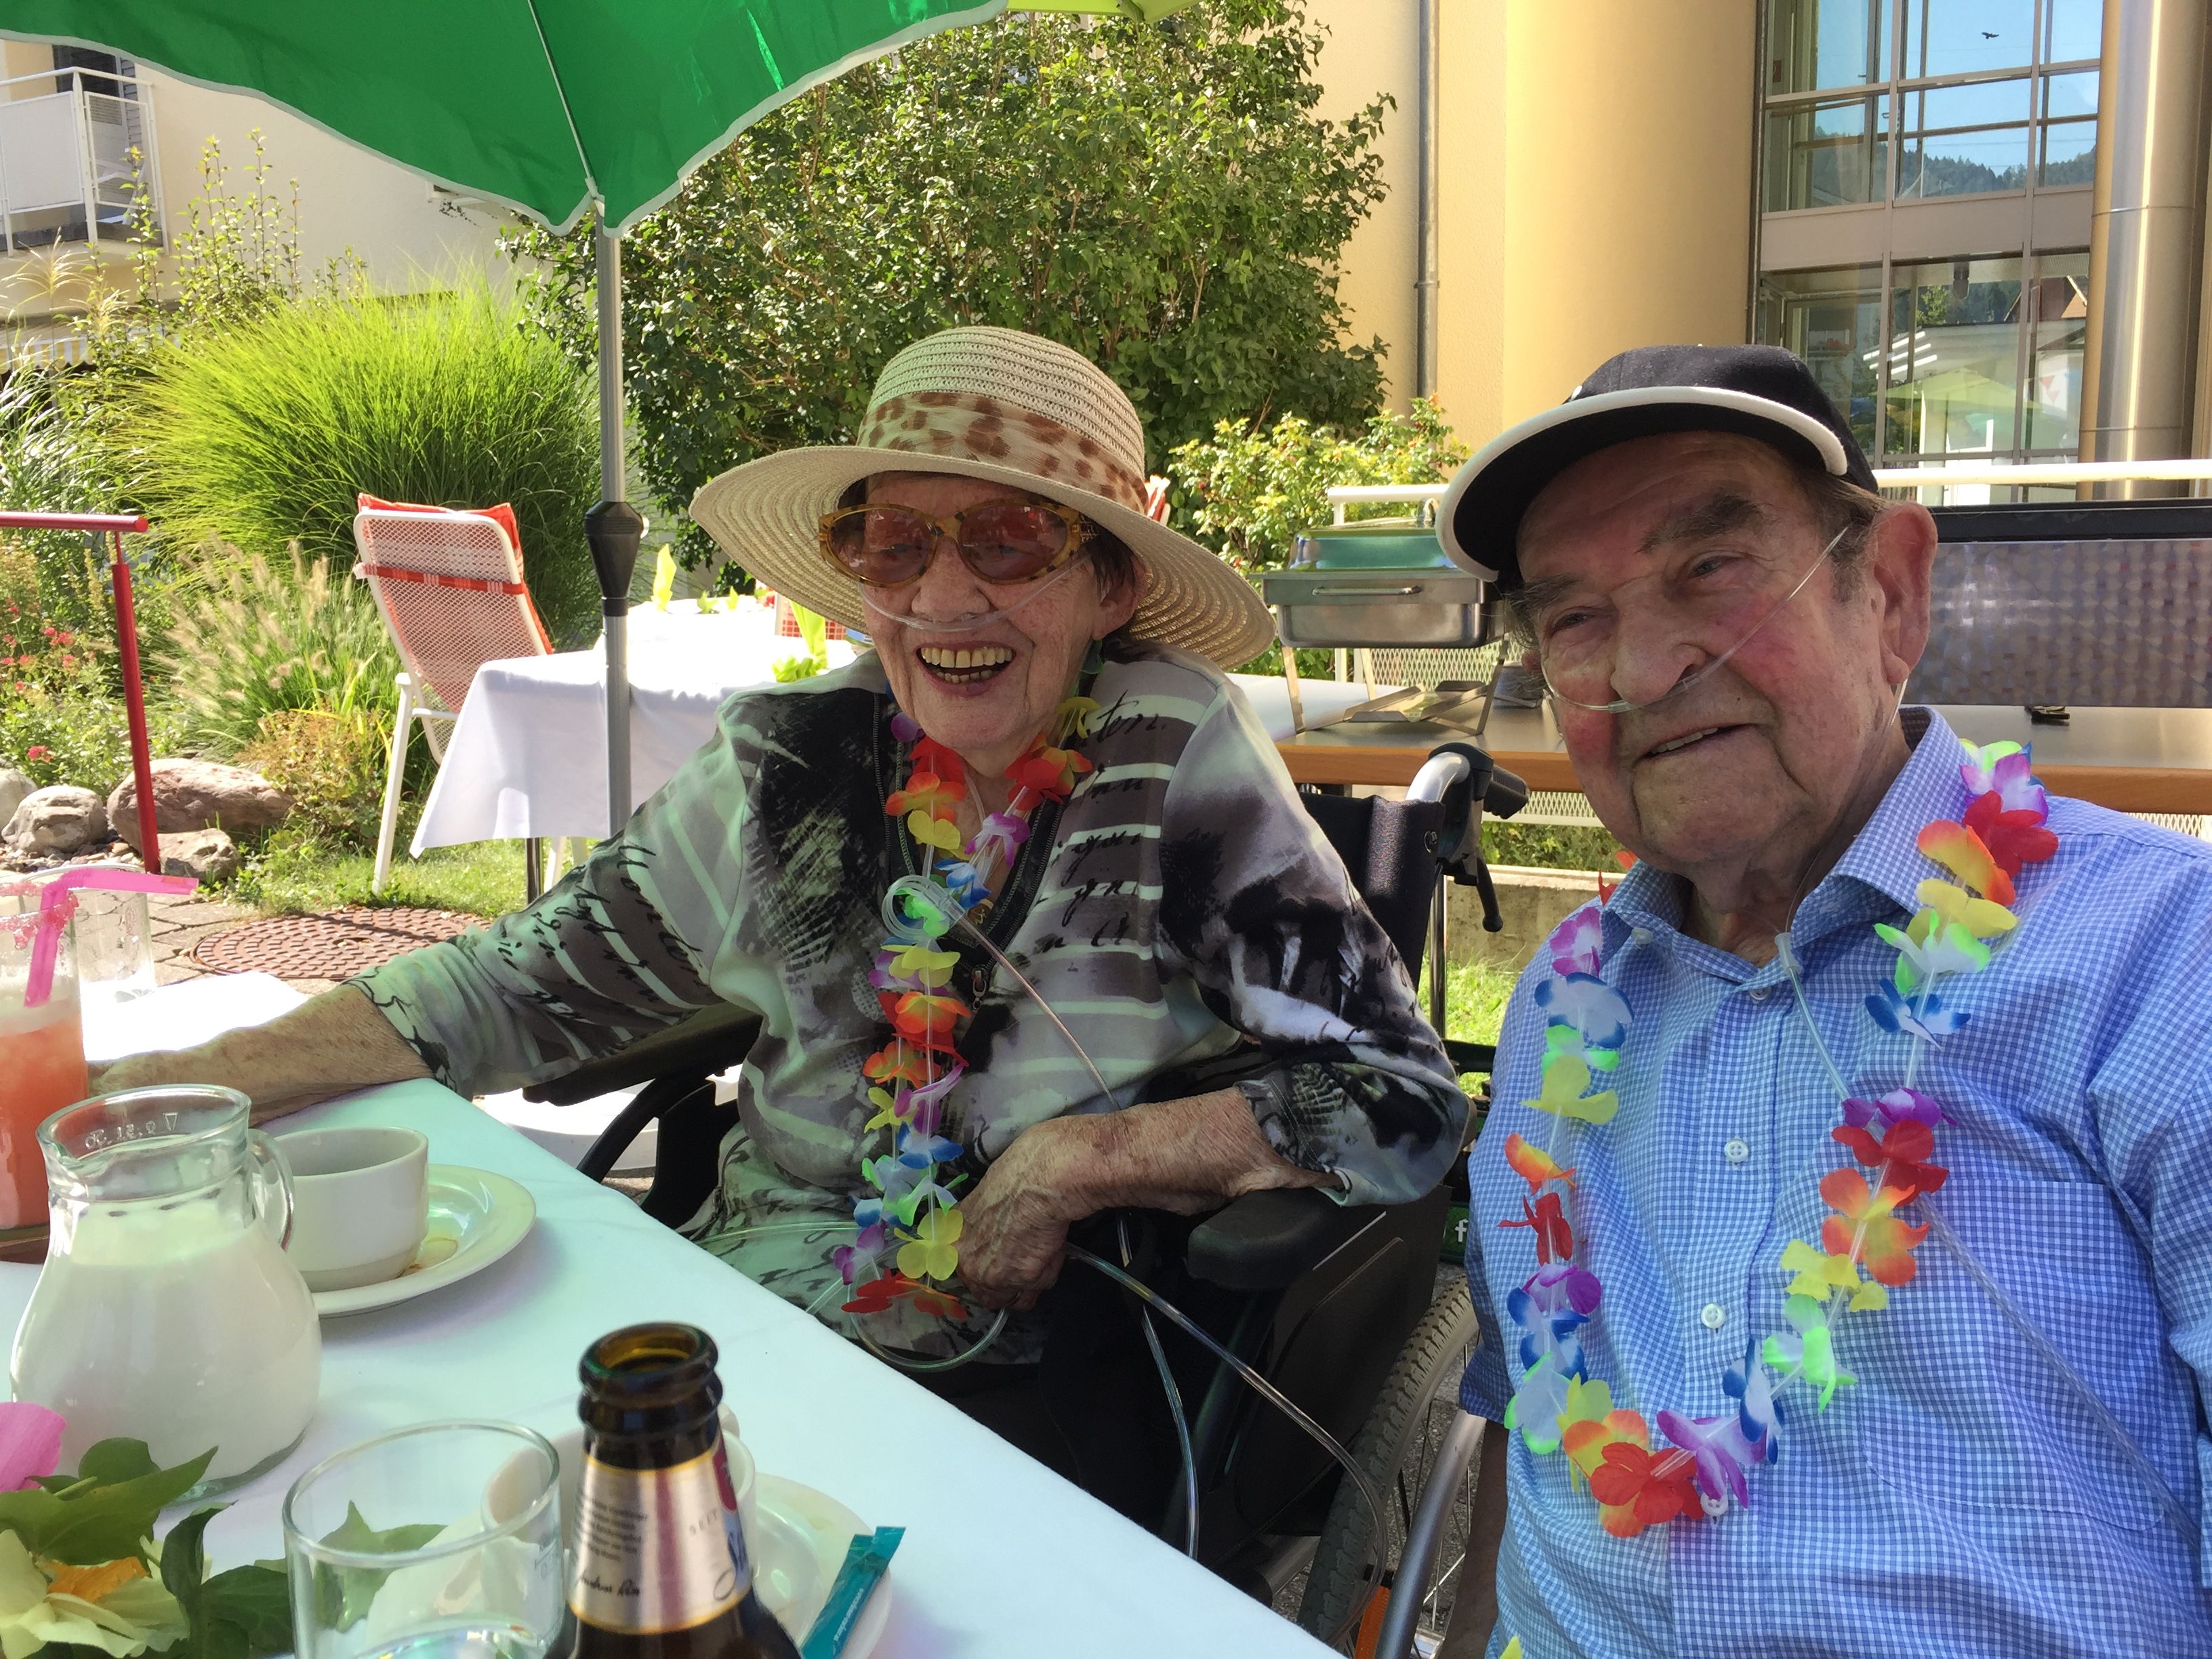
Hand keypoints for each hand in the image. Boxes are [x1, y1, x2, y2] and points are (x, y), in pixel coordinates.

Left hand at [954, 1117, 1097, 1311]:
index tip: (1000, 1265)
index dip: (985, 1270)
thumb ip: (981, 1227)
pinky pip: (1038, 1287)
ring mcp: (989, 1275)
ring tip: (1043, 1250)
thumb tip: (994, 1239)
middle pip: (987, 1293)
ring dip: (1030, 1281)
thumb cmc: (1017, 1177)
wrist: (1039, 1181)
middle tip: (1027, 1263)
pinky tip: (1052, 1248)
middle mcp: (965, 1262)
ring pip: (1013, 1296)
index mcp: (952, 1239)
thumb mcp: (982, 1201)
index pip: (962, 1272)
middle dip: (1008, 1284)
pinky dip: (1048, 1273)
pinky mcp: (1018, 1281)